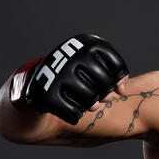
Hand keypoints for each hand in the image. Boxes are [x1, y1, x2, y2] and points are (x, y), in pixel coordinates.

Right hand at [11, 34, 128, 124]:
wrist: (37, 84)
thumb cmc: (75, 75)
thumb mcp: (94, 67)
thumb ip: (112, 75)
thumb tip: (121, 90)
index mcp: (86, 43)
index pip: (116, 64)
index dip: (120, 79)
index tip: (117, 87)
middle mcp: (72, 55)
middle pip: (106, 83)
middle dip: (106, 94)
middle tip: (100, 97)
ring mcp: (58, 74)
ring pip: (92, 99)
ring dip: (92, 105)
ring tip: (89, 104)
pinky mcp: (46, 94)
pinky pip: (74, 112)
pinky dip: (75, 115)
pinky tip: (72, 109)